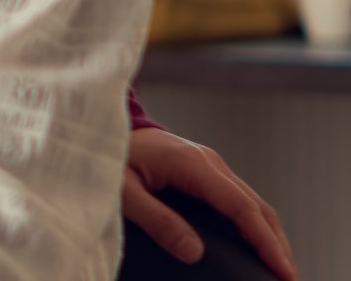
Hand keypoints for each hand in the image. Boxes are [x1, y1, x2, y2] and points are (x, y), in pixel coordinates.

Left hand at [123, 127, 294, 279]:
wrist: (99, 123)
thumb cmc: (106, 154)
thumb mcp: (122, 191)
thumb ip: (156, 220)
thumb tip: (194, 252)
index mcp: (193, 165)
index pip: (241, 207)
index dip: (265, 242)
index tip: (282, 270)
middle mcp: (209, 163)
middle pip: (258, 207)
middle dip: (278, 244)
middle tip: (289, 279)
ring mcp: (209, 166)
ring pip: (252, 203)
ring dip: (270, 235)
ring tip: (280, 268)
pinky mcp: (204, 172)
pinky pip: (238, 200)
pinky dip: (254, 224)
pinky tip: (256, 245)